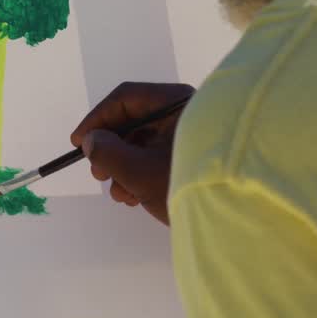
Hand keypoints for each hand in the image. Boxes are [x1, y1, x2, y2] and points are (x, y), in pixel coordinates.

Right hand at [71, 82, 194, 225]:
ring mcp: (191, 136)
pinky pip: (158, 157)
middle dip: (111, 150)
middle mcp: (184, 113)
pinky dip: (140, 174)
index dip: (96, 119)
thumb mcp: (138, 171)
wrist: (237, 218)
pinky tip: (134, 197)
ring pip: (144, 143)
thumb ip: (106, 152)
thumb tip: (92, 141)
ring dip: (123, 168)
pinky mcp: (194, 158)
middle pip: (134, 122)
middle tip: (99, 173)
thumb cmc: (186, 185)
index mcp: (176, 103)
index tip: (79, 143)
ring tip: (120, 194)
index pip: (125, 99)